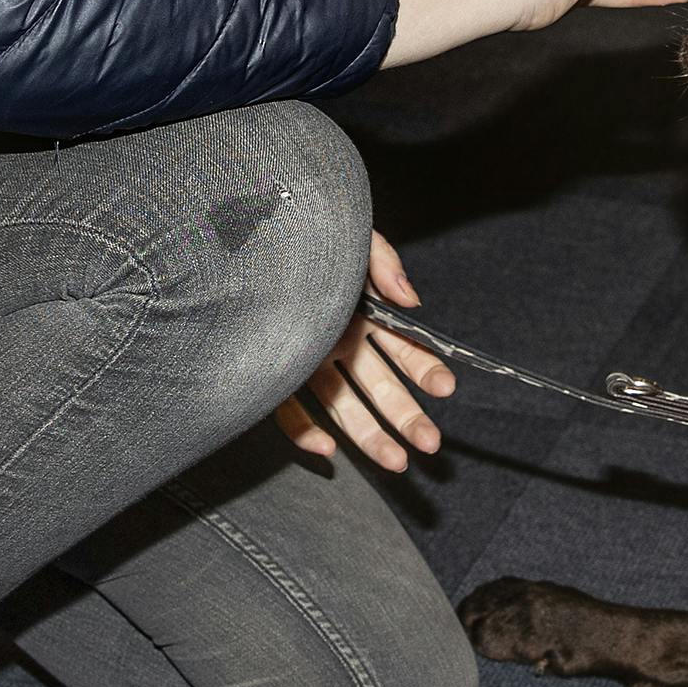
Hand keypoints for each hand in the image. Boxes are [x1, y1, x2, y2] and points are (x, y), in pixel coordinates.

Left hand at [277, 231, 454, 472]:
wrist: (242, 223)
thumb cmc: (300, 228)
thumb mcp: (351, 236)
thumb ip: (383, 261)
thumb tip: (411, 301)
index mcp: (364, 311)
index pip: (405, 348)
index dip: (427, 368)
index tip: (445, 387)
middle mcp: (339, 340)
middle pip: (381, 387)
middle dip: (408, 417)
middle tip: (430, 444)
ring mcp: (307, 359)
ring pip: (344, 406)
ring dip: (370, 435)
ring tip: (396, 462)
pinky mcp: (273, 372)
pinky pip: (290, 411)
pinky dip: (306, 432)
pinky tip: (326, 448)